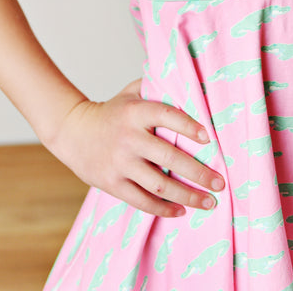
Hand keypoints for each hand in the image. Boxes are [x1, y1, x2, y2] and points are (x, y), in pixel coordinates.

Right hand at [47, 77, 224, 217]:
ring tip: (208, 202)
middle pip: (170, 158)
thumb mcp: (132, 92)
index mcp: (135, 112)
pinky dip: (163, 209)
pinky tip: (181, 210)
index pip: (167, 116)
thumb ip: (157, 87)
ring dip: (187, 196)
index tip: (209, 139)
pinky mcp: (112, 183)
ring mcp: (120, 163)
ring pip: (159, 185)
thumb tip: (191, 83)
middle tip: (220, 183)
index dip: (189, 126)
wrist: (73, 131)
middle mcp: (129, 138)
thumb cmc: (112, 111)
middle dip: (199, 173)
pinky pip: (141, 201)